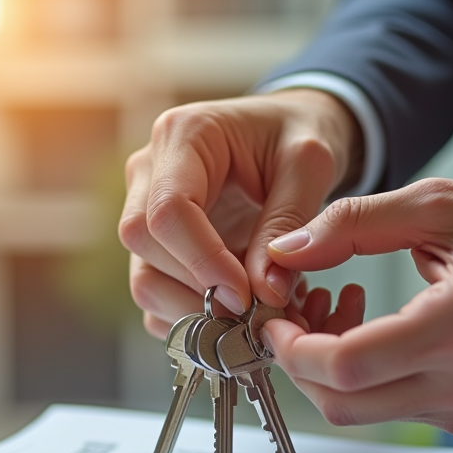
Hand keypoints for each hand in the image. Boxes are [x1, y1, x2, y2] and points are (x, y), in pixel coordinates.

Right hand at [118, 89, 362, 338]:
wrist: (288, 134)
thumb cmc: (298, 135)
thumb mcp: (309, 164)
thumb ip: (288, 224)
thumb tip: (265, 293)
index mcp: (183, 136)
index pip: (168, 209)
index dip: (203, 261)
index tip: (247, 296)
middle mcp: (148, 171)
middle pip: (144, 244)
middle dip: (198, 289)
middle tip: (254, 313)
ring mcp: (143, 209)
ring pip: (143, 277)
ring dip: (194, 310)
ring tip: (250, 316)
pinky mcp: (152, 246)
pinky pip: (155, 295)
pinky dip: (193, 318)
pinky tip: (235, 314)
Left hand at [262, 176, 452, 432]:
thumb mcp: (437, 202)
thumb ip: (352, 223)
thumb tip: (284, 251)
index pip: (349, 366)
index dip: (293, 348)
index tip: (275, 316)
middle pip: (344, 403)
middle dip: (300, 362)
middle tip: (293, 311)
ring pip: (363, 411)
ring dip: (329, 368)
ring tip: (336, 304)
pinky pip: (392, 408)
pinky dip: (364, 375)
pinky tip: (370, 325)